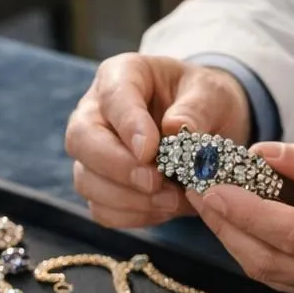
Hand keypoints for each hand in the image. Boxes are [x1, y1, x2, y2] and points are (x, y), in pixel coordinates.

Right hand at [64, 54, 251, 228]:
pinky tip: (165, 208)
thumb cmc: (203, 100)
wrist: (207, 125)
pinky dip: (134, 216)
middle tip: (156, 182)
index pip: (113, 97)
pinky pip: (103, 210)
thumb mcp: (211, 93)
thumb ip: (196, 108)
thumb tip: (175, 128)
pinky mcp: (101, 186)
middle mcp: (95, 112)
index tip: (150, 151)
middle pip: (82, 140)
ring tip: (172, 199)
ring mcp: (93, 152)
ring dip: (129, 199)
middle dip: (118, 167)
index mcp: (121, 76)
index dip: (128, 126)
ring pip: (87, 181)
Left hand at [189, 143, 293, 292]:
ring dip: (233, 242)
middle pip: (271, 262)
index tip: (210, 184)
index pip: (291, 231)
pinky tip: (240, 229)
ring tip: (211, 205)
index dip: (246, 210)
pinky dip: (256, 255)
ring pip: (273, 278)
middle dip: (226, 227)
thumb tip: (261, 154)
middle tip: (197, 190)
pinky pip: (285, 284)